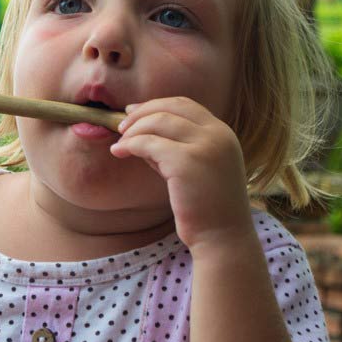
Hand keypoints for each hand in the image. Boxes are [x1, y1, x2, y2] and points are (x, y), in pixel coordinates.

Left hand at [109, 96, 254, 250]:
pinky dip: (130, 145)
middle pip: (170, 107)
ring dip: (133, 130)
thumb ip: (173, 147)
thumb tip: (139, 132)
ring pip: (158, 122)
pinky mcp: (187, 162)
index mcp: (222, 134)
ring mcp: (205, 146)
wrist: (222, 237)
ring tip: (120, 144)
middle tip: (121, 126)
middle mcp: (217, 135)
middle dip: (141, 113)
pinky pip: (149, 143)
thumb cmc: (206, 207)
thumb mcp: (194, 168)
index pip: (185, 104)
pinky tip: (119, 152)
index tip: (134, 112)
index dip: (156, 104)